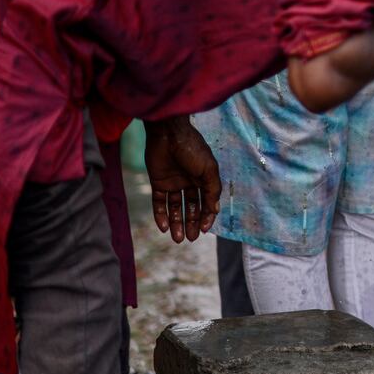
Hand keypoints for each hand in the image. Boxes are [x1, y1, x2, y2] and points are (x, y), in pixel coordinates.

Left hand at [143, 116, 221, 242]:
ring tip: (178, 238)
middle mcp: (189, 182)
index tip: (204, 230)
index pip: (206, 202)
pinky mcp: (158, 183)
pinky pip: (159, 203)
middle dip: (191, 223)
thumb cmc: (193, 149)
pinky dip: (161, 215)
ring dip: (177, 223)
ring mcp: (173, 183)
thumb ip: (212, 190)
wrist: (168, 134)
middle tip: (190, 239)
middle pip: (191, 207)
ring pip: (175, 208)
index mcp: (204, 179)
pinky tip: (164, 227)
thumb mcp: (208, 170)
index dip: (206, 216)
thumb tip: (215, 210)